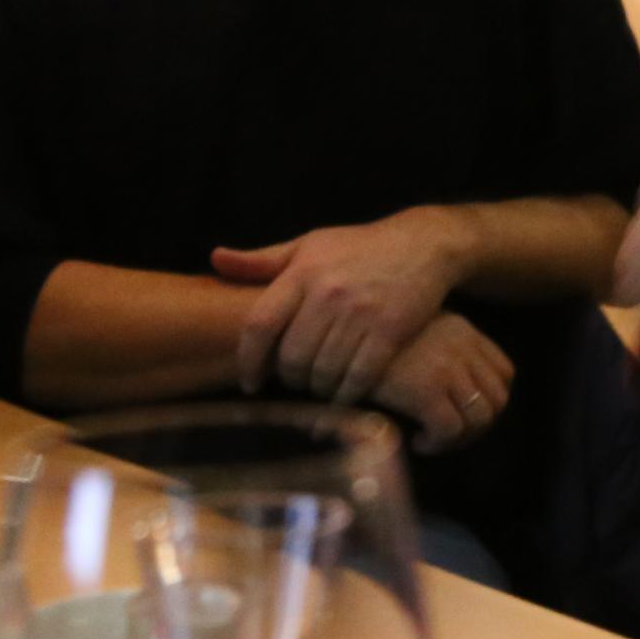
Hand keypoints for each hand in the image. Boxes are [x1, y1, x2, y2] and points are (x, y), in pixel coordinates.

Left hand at [215, 208, 468, 400]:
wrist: (425, 244)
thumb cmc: (359, 248)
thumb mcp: (309, 245)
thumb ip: (263, 260)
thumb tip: (215, 259)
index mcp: (302, 271)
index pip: (260, 325)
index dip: (249, 361)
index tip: (250, 382)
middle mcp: (328, 293)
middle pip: (292, 358)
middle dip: (290, 378)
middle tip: (297, 381)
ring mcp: (360, 313)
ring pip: (322, 373)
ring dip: (318, 388)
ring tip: (322, 384)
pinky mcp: (390, 331)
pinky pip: (357, 379)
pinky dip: (346, 394)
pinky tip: (345, 392)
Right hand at [367, 309, 513, 453]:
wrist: (338, 331)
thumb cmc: (369, 330)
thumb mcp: (412, 326)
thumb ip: (434, 346)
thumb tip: (443, 381)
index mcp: (463, 331)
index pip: (504, 372)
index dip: (491, 400)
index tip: (465, 413)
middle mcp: (462, 348)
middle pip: (497, 399)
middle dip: (478, 426)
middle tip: (449, 436)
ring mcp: (447, 368)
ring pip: (479, 418)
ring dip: (460, 439)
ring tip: (432, 441)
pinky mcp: (426, 390)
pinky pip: (450, 430)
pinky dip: (438, 444)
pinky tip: (417, 442)